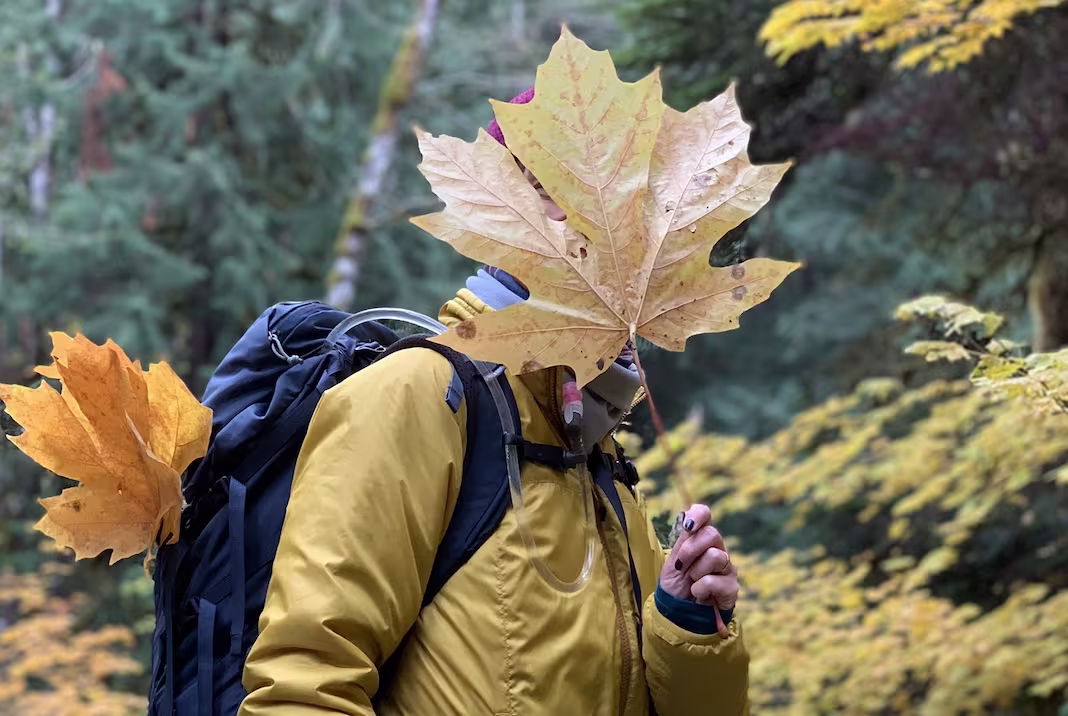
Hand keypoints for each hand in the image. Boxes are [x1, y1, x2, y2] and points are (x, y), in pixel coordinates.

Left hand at [659, 504, 738, 635]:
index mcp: (701, 539)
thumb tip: (689, 520)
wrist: (680, 614)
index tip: (689, 526)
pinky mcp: (732, 587)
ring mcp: (727, 568)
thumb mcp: (674, 561)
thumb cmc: (676, 585)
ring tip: (692, 582)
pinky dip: (700, 589)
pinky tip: (699, 595)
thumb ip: (684, 541)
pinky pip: (714, 580)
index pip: (705, 515)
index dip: (699, 514)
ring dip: (696, 572)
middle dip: (690, 550)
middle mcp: (717, 549)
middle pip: (712, 534)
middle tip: (682, 566)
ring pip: (715, 556)